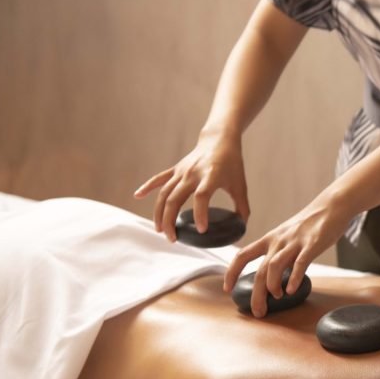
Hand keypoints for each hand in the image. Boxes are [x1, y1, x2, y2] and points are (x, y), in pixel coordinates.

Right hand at [134, 129, 249, 241]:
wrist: (219, 140)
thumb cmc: (232, 164)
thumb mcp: (241, 186)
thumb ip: (242, 208)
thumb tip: (241, 228)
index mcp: (211, 176)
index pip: (202, 196)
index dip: (200, 214)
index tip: (202, 230)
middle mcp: (193, 173)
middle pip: (175, 198)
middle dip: (170, 220)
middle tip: (172, 238)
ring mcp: (181, 171)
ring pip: (164, 193)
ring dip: (159, 212)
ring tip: (160, 230)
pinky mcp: (175, 169)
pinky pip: (158, 179)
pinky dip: (147, 187)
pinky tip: (136, 196)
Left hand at [223, 192, 349, 317]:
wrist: (332, 205)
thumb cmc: (311, 224)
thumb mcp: (287, 236)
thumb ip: (281, 253)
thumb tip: (276, 276)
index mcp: (270, 239)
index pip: (243, 255)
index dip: (232, 272)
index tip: (227, 289)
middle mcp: (278, 241)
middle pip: (260, 269)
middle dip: (256, 294)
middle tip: (258, 312)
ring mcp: (295, 242)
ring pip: (274, 266)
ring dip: (272, 286)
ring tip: (277, 298)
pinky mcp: (313, 244)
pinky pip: (301, 263)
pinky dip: (294, 278)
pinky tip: (292, 290)